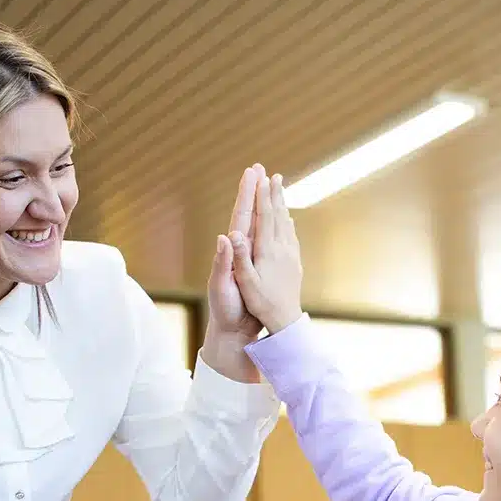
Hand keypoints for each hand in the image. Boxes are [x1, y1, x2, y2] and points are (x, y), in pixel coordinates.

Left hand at [201, 166, 266, 382]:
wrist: (232, 331)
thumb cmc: (225, 310)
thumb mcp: (222, 286)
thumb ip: (223, 262)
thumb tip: (224, 236)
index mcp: (232, 250)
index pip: (241, 216)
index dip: (246, 194)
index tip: (252, 173)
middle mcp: (240, 250)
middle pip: (249, 214)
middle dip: (254, 191)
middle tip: (259, 168)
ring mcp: (249, 258)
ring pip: (260, 225)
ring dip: (264, 205)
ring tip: (269, 187)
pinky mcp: (258, 268)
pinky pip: (268, 241)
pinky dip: (273, 227)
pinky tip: (279, 221)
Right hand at [228, 172, 302, 334]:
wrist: (286, 320)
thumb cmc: (261, 303)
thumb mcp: (245, 282)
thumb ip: (239, 257)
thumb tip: (231, 233)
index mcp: (267, 251)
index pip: (265, 217)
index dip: (262, 196)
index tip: (261, 178)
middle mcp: (282, 249)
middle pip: (278, 215)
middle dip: (275, 194)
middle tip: (274, 174)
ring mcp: (291, 255)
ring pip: (287, 224)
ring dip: (282, 204)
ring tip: (281, 190)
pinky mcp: (295, 263)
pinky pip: (292, 236)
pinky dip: (288, 223)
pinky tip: (289, 220)